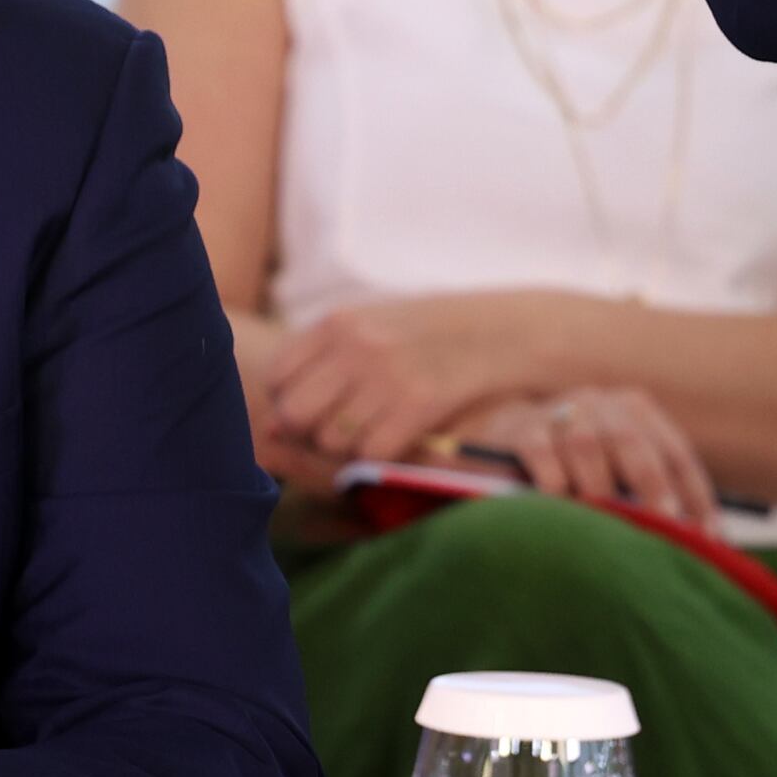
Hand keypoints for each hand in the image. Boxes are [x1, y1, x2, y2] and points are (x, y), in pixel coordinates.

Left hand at [264, 292, 547, 469]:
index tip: (319, 407)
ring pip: (332, 439)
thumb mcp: (372, 331)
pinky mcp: (420, 403)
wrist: (507, 331)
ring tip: (380, 429)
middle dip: (313, 430)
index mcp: (339, 321)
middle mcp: (356, 345)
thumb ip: (320, 367)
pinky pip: (372, 452)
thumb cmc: (432, 334)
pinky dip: (384, 455)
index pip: (277, 377)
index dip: (292, 401)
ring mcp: (387, 374)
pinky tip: (404, 437)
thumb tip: (270, 427)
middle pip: (296, 413)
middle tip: (344, 429)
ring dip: (351, 447)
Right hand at [454, 384, 716, 519]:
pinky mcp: (523, 428)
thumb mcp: (616, 468)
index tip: (706, 537)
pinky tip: (560, 509)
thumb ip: (648, 493)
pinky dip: (554, 483)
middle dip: (652, 489)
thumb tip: (699, 543)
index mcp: (637, 410)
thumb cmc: (575, 463)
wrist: (504, 434)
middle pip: (634, 444)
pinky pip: (542, 453)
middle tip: (664, 527)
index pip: (676, 453)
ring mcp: (560, 410)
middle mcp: (603, 403)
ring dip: (600, 490)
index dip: (694, 495)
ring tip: (609, 527)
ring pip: (588, 448)